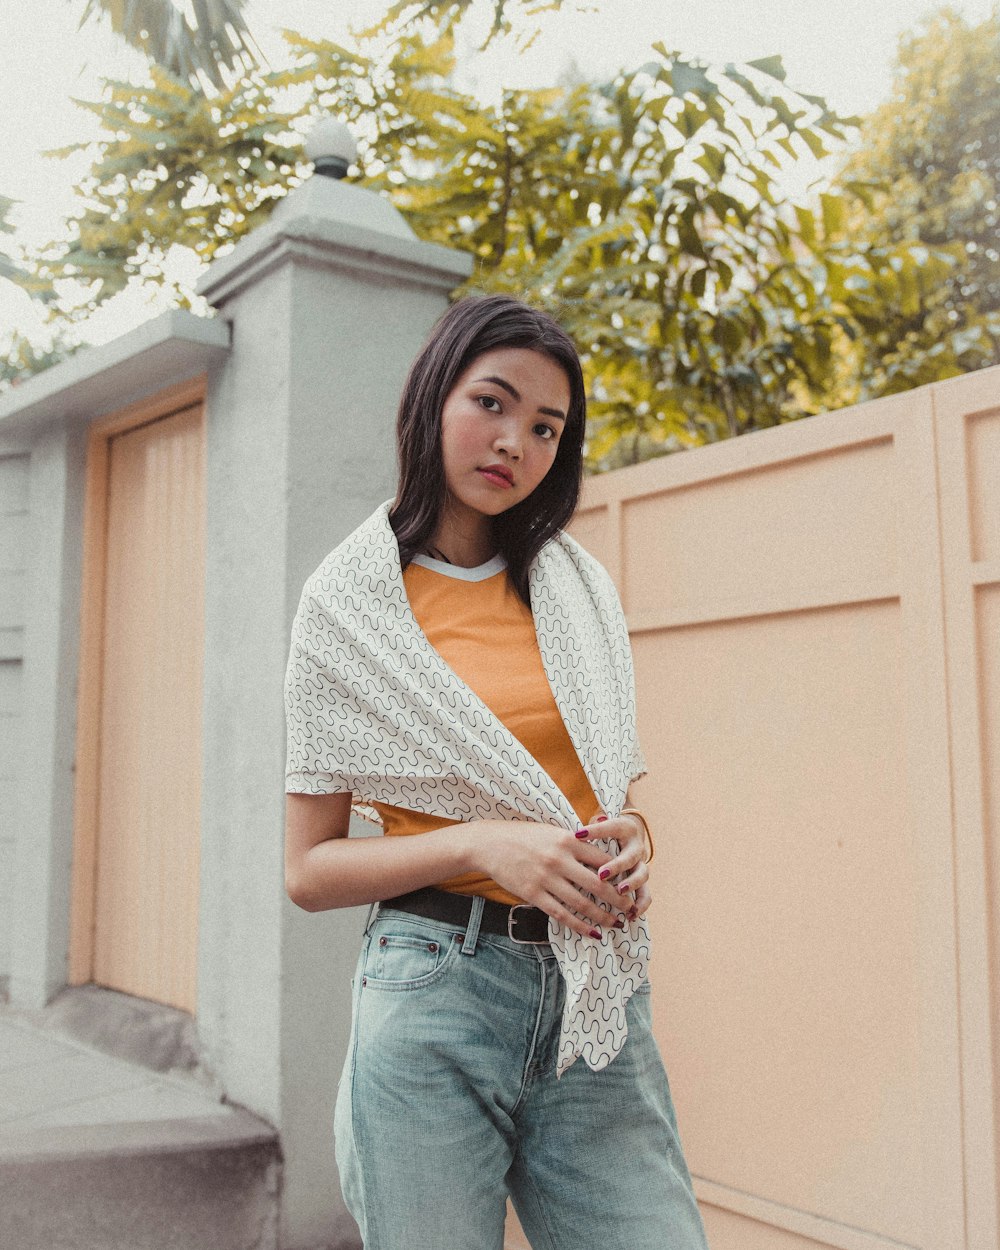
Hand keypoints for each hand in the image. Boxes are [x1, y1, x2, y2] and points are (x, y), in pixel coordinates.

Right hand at [473, 819, 632, 938]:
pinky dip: (579, 925)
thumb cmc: (523, 835)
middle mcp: (559, 859)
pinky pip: (561, 914)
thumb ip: (576, 841)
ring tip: (616, 924)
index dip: (621, 875)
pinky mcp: (532, 894)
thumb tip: (602, 853)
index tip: (631, 885)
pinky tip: (592, 933)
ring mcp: (545, 878)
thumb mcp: (552, 831)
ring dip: (602, 916)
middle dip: (618, 900)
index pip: (603, 860)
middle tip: (631, 909)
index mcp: (567, 840)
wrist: (490, 843)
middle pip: (598, 884)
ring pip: (582, 903)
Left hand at [577, 809, 651, 923]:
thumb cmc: (605, 831)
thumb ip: (590, 829)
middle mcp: (636, 846)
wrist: (627, 837)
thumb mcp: (597, 825)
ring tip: (620, 892)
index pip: (611, 827)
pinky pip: (646, 894)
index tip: (578, 835)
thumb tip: (577, 834)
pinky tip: (630, 914)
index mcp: (624, 829)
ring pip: (642, 874)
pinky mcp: (642, 881)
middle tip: (602, 874)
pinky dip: (640, 904)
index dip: (596, 831)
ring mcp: (641, 864)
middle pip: (630, 855)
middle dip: (617, 866)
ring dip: (632, 884)